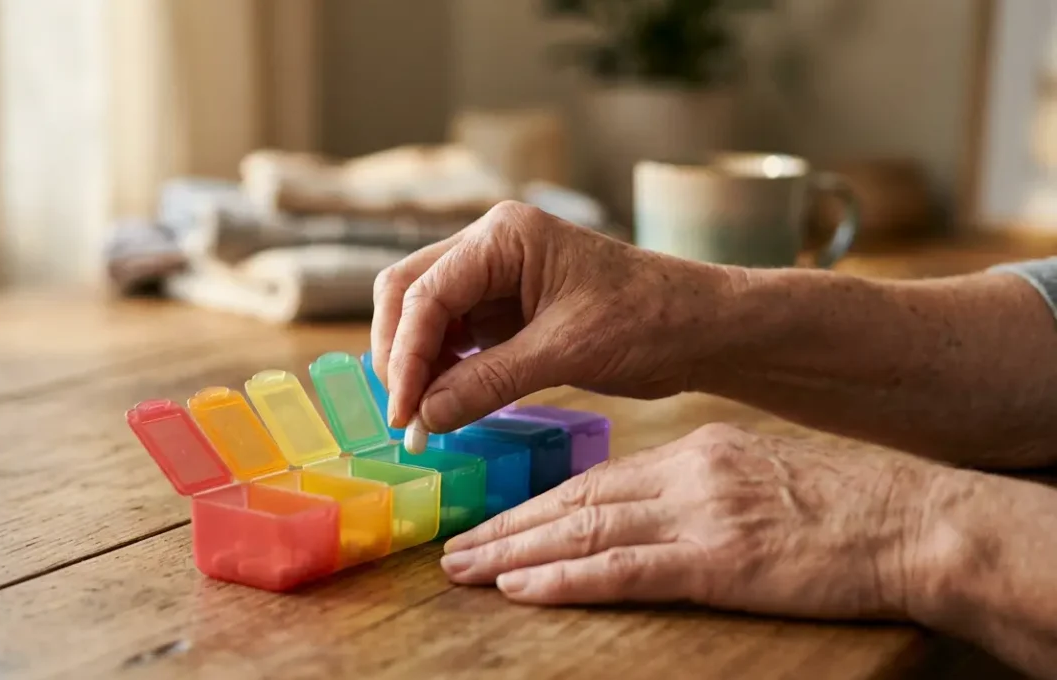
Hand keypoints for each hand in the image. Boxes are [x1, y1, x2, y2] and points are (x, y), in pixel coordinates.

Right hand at [371, 201, 734, 432]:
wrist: (702, 327)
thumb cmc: (649, 320)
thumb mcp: (566, 352)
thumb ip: (488, 382)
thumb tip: (423, 418)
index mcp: (503, 236)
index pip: (425, 293)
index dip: (405, 355)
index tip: (402, 413)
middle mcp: (489, 247)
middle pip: (408, 293)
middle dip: (398, 354)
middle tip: (403, 416)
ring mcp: (493, 277)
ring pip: (423, 316)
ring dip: (415, 366)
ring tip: (421, 420)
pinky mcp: (503, 310)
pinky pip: (452, 338)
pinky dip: (440, 372)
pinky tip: (444, 407)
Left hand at [439, 423, 946, 620]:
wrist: (915, 522)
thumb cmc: (847, 507)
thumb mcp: (761, 475)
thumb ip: (701, 485)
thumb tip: (645, 506)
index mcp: (694, 453)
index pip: (595, 480)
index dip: (535, 505)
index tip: (492, 522)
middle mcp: (686, 475)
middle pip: (574, 502)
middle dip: (507, 528)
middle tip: (453, 549)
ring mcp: (701, 515)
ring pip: (583, 532)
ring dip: (515, 553)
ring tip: (465, 569)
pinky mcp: (720, 560)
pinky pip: (625, 569)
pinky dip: (565, 579)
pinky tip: (521, 585)